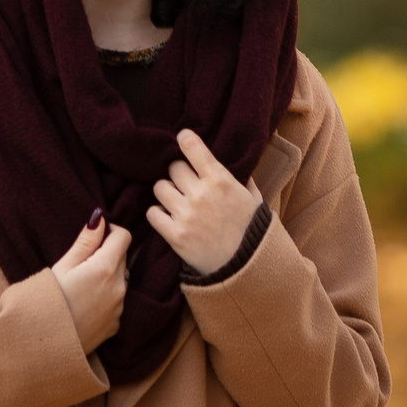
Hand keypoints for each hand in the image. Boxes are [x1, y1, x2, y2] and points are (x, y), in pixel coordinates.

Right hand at [52, 212, 131, 353]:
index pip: (123, 236)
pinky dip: (106, 298)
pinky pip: (117, 302)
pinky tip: (84, 305)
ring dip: (107, 277)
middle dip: (106, 254)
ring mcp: (119, 308)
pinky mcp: (116, 326)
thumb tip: (100, 218)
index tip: (94, 237)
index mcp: (105, 268)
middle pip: (122, 258)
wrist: (43, 348)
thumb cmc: (46, 303)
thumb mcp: (62, 267)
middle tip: (81, 264)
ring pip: (120, 280)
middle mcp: (119, 288)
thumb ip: (85, 242)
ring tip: (80, 287)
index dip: (110, 232)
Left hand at [146, 129, 262, 277]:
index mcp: (221, 180)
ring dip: (166, 192)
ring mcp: (185, 214)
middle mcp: (200, 194)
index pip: (192, 147)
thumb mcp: (253, 199)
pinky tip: (168, 217)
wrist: (246, 268)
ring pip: (159, 187)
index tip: (182, 138)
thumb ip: (241, 178)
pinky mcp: (175, 235)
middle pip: (173, 167)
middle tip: (185, 183)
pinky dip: (158, 214)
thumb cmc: (252, 231)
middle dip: (178, 174)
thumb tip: (234, 162)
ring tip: (175, 201)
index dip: (185, 139)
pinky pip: (152, 213)